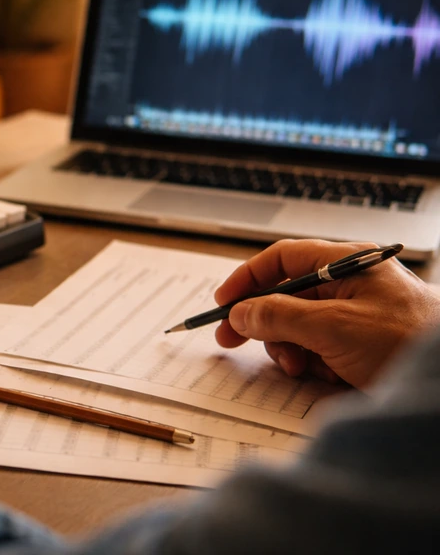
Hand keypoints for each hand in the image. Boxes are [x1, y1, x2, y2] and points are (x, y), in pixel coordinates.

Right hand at [214, 239, 439, 388]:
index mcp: (347, 264)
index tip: (224, 302)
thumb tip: (240, 314)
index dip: (248, 278)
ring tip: (297, 366)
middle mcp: (352, 284)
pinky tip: (325, 375)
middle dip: (264, 322)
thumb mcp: (333, 327)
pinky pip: (321, 347)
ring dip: (289, 347)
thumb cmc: (409, 342)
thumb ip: (279, 317)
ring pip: (300, 325)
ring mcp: (358, 314)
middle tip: (233, 340)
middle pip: (287, 295)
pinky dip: (314, 362)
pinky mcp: (364, 343)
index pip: (283, 259)